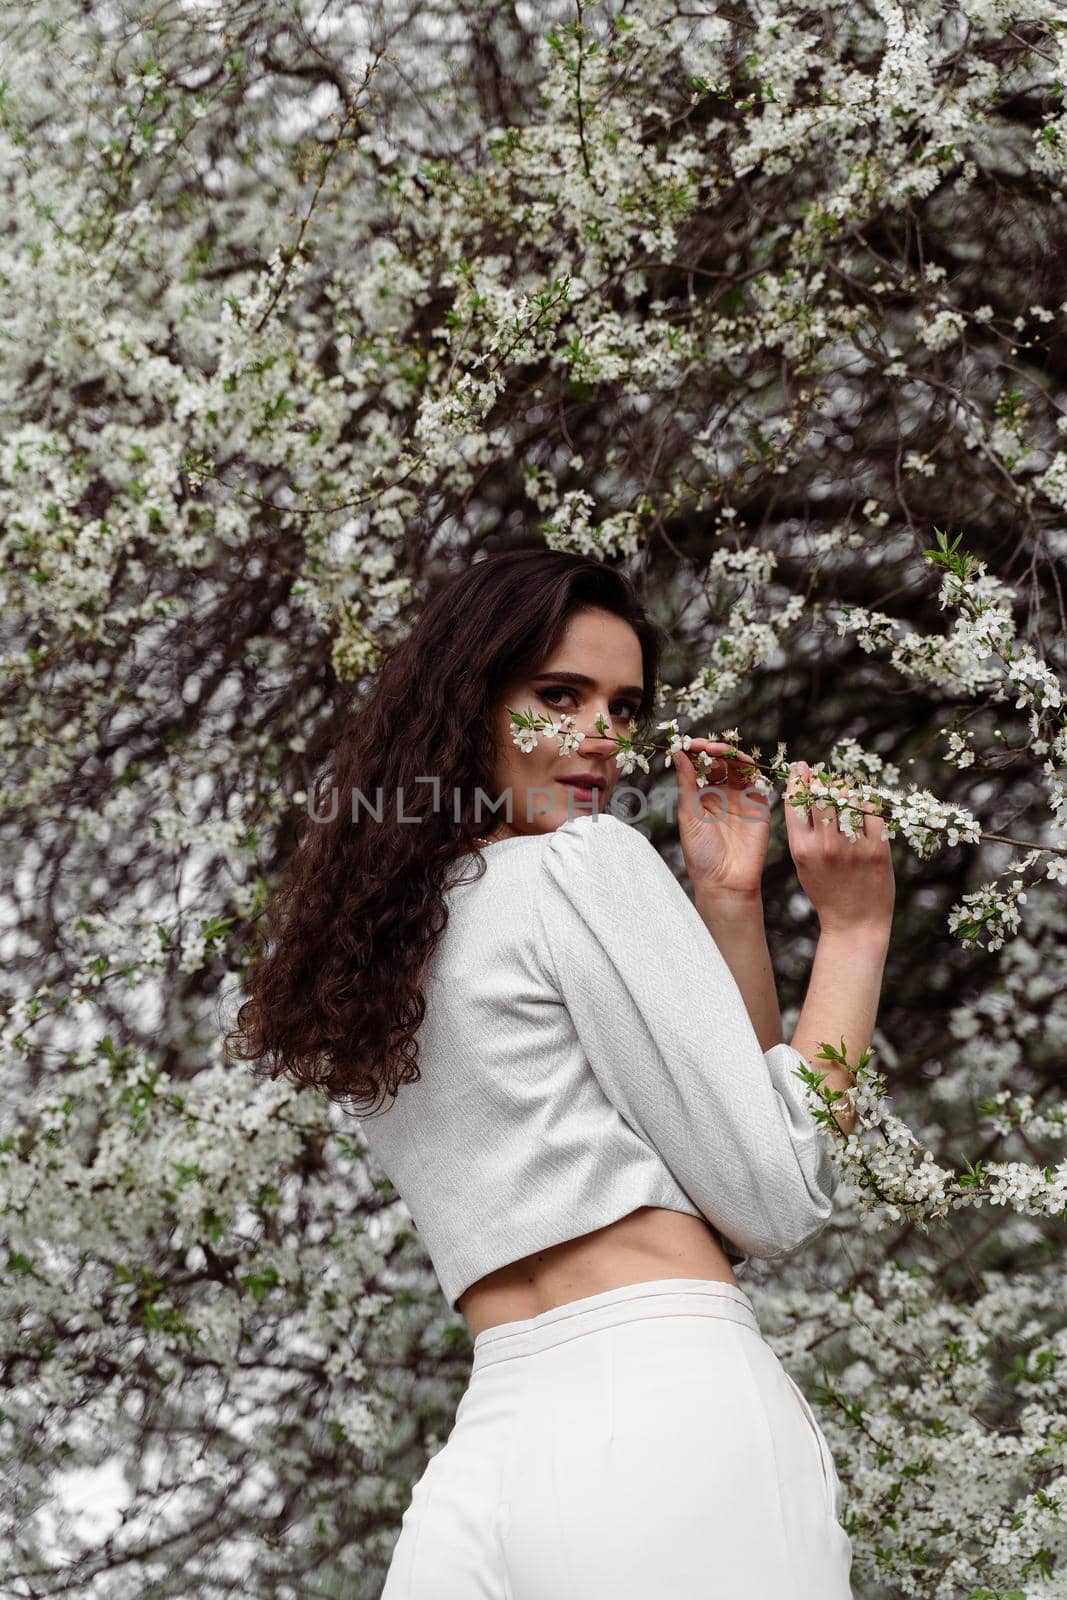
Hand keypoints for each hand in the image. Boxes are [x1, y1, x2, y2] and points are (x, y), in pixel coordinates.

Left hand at [673, 740, 769, 900]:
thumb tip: (678, 753)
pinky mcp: (759, 805)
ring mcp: (741, 798)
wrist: (725, 881)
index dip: (695, 752)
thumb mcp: (688, 815)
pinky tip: (737, 761)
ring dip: (729, 754)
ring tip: (717, 750)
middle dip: (712, 750)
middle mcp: (722, 794)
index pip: (700, 766)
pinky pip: (756, 780)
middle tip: (703, 745)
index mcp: (701, 796)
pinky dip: (748, 766)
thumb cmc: (701, 853)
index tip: (686, 744)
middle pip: (720, 762)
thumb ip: (686, 783)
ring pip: (738, 767)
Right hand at [784, 760, 894, 935]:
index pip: (796, 802)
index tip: (802, 767)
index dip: (799, 779)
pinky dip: (868, 802)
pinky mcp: (878, 851)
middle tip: (825, 776)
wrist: (854, 923)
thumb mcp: (804, 864)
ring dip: (845, 789)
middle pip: (821, 795)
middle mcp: (825, 846)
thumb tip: (807, 792)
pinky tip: (863, 802)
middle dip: (822, 780)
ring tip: (844, 789)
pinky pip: (873, 812)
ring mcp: (853, 848)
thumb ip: (803, 833)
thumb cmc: (827, 891)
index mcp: (801, 849)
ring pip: (848, 799)